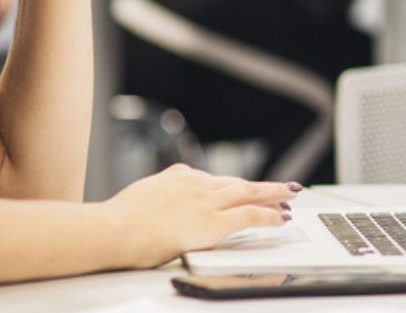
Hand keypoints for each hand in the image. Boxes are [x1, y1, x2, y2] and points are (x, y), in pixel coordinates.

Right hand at [102, 164, 300, 267]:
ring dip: (274, 194)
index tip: (241, 188)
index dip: (232, 186)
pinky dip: (269, 215)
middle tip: (281, 187)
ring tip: (291, 195)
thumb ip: (155, 194)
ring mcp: (207, 201)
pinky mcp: (214, 221)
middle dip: (261, 186)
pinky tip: (281, 217)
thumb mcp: (139, 197)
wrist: (114, 229)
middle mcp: (197, 184)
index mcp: (178, 177)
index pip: (212, 180)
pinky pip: (250, 215)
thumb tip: (154, 198)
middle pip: (237, 182)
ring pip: (250, 193)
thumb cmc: (117, 221)